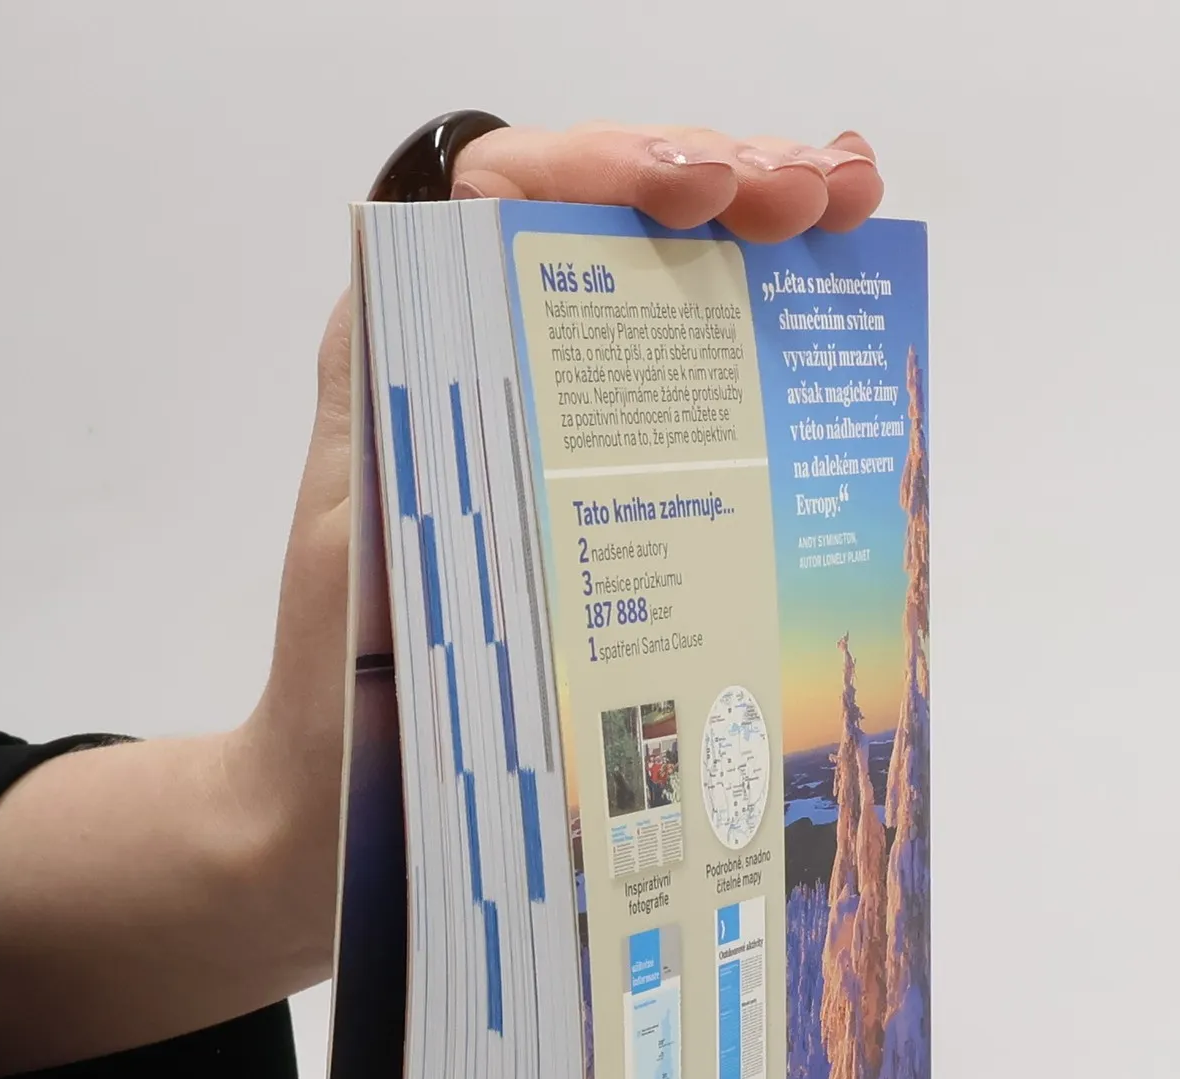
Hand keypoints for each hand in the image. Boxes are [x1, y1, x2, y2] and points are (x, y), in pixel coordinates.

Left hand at [0, 124, 883, 1078]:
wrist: (349, 813)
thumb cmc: (337, 688)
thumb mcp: (353, 523)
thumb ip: (390, 396)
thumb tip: (472, 268)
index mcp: (417, 355)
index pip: (512, 192)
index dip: (612, 163)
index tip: (706, 191)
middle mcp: (490, 376)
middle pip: (615, 227)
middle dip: (728, 181)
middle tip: (821, 195)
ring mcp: (558, 444)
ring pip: (666, 305)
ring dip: (763, 249)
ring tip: (842, 218)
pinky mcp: (602, 513)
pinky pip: (689, 417)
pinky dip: (765, 364)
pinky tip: (827, 337)